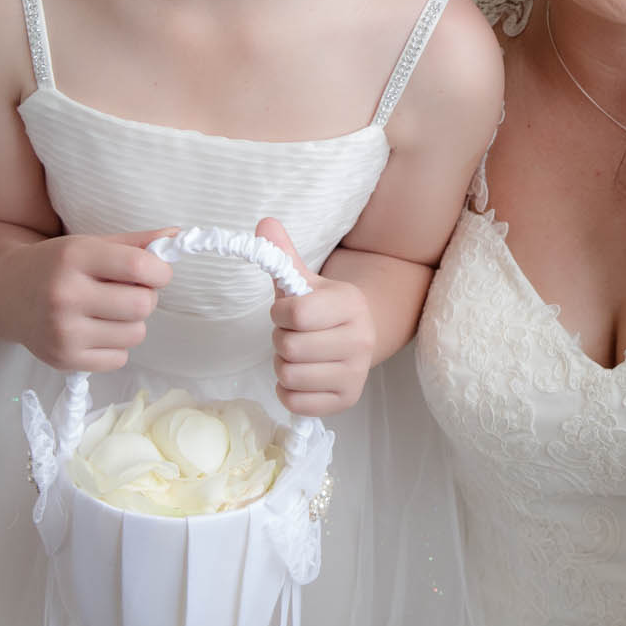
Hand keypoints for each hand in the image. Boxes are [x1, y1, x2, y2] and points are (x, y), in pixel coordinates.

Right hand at [0, 226, 174, 372]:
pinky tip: (95, 330)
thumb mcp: (90, 244)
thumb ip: (136, 242)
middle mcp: (65, 295)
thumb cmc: (56, 265)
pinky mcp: (63, 359)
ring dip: (131, 323)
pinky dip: (116, 345)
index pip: (140, 267)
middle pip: (142, 305)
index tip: (155, 272)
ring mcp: (63, 331)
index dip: (160, 271)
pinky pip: (119, 358)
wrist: (5, 292)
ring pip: (136, 334)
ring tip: (109, 311)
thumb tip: (178, 236)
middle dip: (145, 297)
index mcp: (75, 258)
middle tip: (127, 292)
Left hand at [264, 217, 375, 417]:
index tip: (287, 311)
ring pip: (289, 375)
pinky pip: (295, 402)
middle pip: (289, 347)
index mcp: (350, 303)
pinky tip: (301, 376)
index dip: (280, 313)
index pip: (296, 314)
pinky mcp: (347, 400)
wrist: (356, 337)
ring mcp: (357, 373)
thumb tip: (264, 223)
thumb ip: (283, 255)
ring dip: (282, 366)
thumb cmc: (322, 309)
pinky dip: (287, 391)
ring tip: (298, 355)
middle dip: (280, 340)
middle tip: (293, 335)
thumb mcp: (304, 282)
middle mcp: (361, 339)